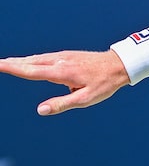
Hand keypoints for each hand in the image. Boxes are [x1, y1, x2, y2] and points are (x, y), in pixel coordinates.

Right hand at [0, 50, 128, 115]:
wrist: (120, 64)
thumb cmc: (104, 84)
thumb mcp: (85, 99)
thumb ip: (62, 104)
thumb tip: (40, 110)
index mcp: (61, 72)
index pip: (30, 71)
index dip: (12, 68)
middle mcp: (59, 61)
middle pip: (29, 62)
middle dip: (10, 63)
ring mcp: (63, 56)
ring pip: (36, 58)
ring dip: (19, 60)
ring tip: (5, 63)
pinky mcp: (67, 55)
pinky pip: (44, 57)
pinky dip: (31, 59)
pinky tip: (27, 61)